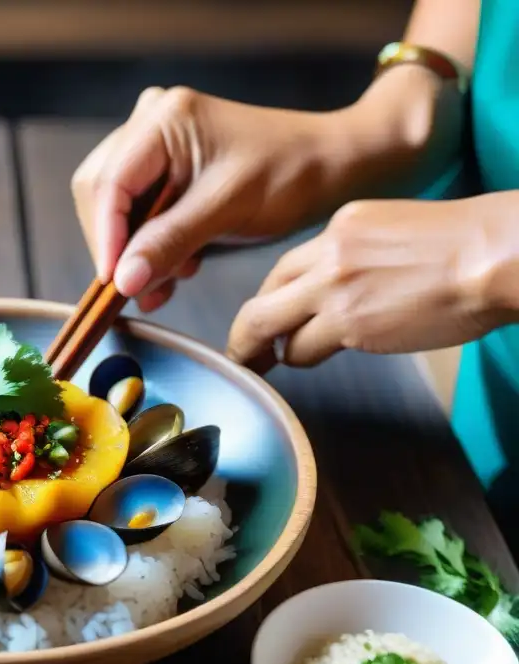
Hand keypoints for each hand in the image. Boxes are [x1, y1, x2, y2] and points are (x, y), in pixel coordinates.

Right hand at [70, 86, 351, 311]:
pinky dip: (151, 245)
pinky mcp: (167, 166)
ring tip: (169, 281)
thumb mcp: (226, 210)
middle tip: (144, 286)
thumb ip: (168, 243)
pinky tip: (178, 267)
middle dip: (120, 246)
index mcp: (164, 120)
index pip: (107, 184)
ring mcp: (156, 143)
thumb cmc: (289, 174)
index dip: (105, 238)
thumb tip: (121, 281)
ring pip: (117, 207)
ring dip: (136, 251)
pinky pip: (139, 209)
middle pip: (102, 194)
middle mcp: (151, 123)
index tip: (114, 283)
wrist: (331, 165)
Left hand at [226, 196, 518, 373]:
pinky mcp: (348, 323)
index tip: (266, 316)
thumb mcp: (393, 231)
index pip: (284, 268)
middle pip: (260, 300)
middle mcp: (326, 254)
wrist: (495, 255)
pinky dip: (304, 359)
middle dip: (245, 333)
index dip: (271, 298)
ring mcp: (332, 289)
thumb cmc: (463, 247)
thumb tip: (335, 285)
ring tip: (281, 363)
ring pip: (272, 329)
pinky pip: (304, 351)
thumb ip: (354, 254)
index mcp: (339, 228)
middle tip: (241, 353)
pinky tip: (317, 360)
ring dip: (278, 351)